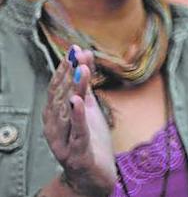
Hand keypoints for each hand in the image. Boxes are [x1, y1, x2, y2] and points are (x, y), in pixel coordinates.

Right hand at [42, 49, 114, 196]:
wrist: (93, 177)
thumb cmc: (90, 141)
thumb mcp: (88, 110)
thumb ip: (85, 87)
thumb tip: (84, 58)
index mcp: (57, 117)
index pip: (58, 89)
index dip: (65, 69)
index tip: (74, 49)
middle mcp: (55, 128)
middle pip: (60, 98)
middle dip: (68, 76)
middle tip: (77, 55)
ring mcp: (64, 142)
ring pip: (66, 114)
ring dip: (73, 90)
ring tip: (80, 70)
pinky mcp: (77, 153)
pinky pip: (76, 133)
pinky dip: (76, 117)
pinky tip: (78, 101)